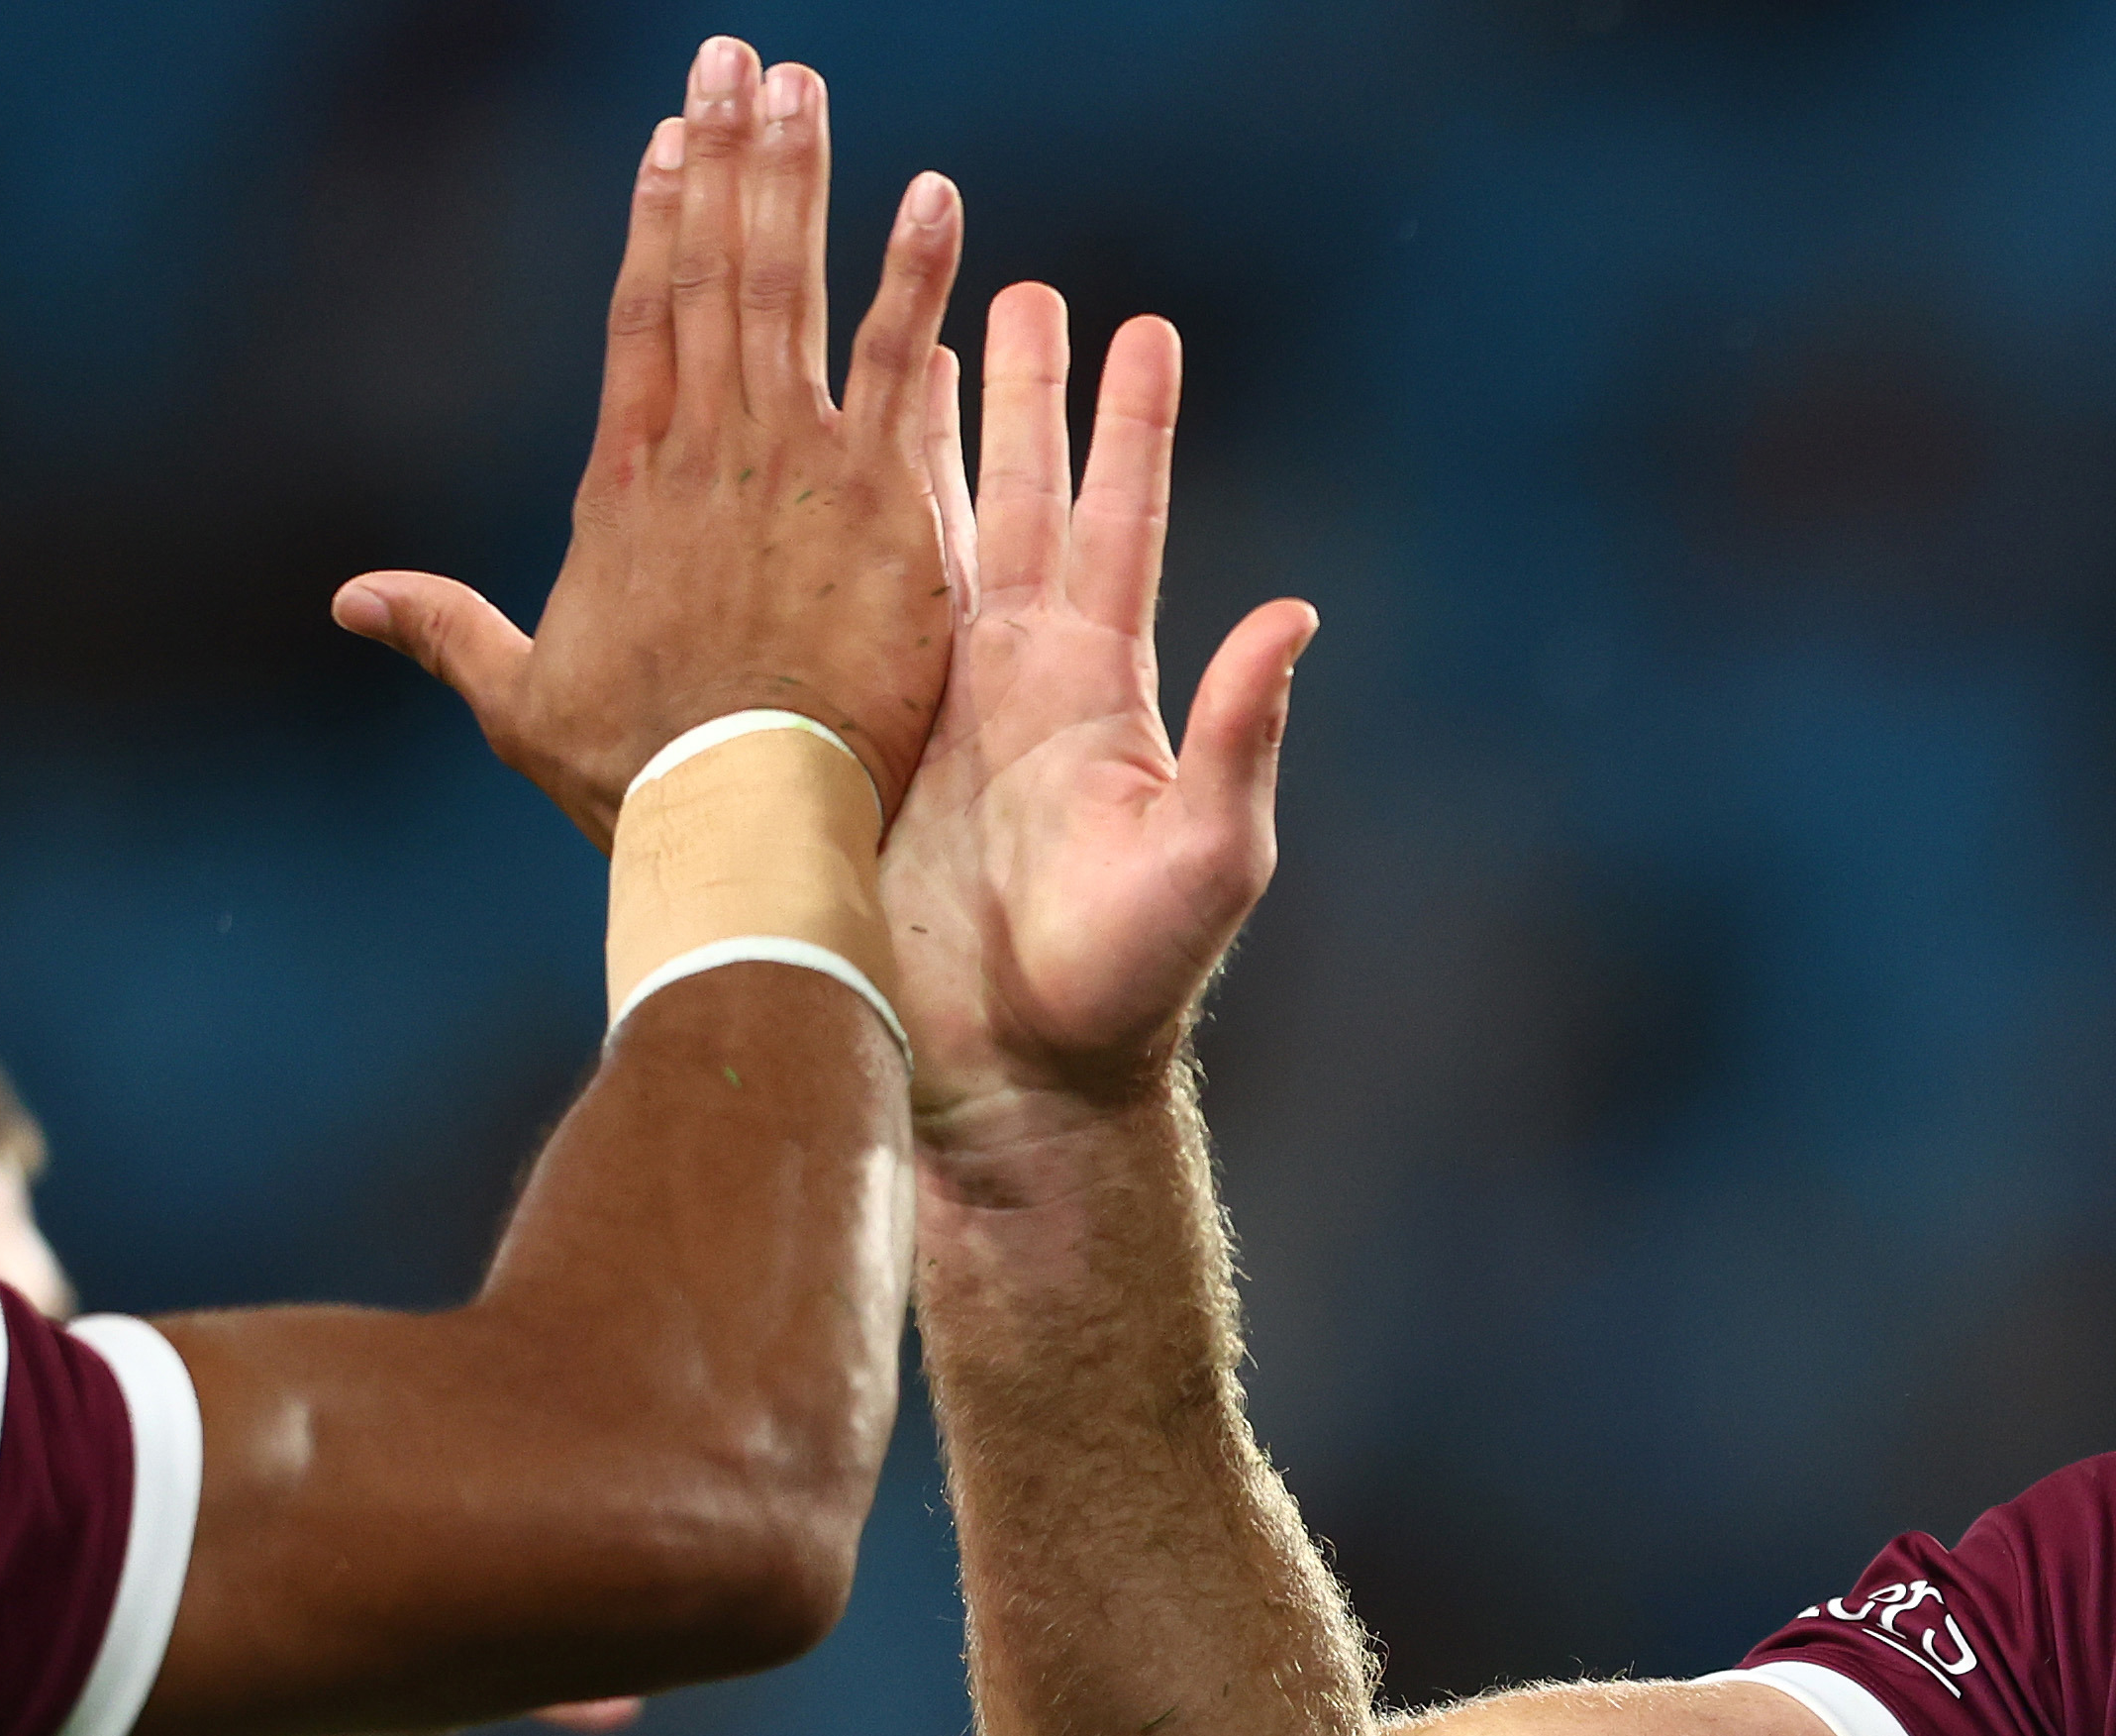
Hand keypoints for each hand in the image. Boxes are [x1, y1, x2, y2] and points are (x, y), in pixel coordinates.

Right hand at [335, 42, 967, 834]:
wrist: (738, 830)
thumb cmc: (640, 782)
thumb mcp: (521, 700)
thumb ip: (447, 631)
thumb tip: (354, 601)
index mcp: (624, 483)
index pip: (642, 317)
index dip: (657, 220)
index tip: (672, 137)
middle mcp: (703, 452)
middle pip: (710, 272)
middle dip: (726, 158)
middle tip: (739, 57)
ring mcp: (792, 468)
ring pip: (790, 291)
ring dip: (800, 180)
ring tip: (809, 85)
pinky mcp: (879, 505)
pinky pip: (899, 366)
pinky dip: (914, 279)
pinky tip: (936, 198)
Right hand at [889, 279, 1314, 1132]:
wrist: (1012, 1072)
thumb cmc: (1125, 980)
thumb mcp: (1208, 853)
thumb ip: (1246, 734)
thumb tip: (1296, 614)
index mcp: (1103, 687)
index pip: (1123, 524)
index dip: (1132, 426)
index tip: (1143, 325)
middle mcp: (1024, 676)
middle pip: (1026, 498)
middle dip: (1025, 394)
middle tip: (1022, 283)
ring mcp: (941, 702)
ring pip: (931, 532)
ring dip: (928, 435)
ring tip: (915, 327)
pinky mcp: (863, 740)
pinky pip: (847, 609)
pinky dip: (841, 526)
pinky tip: (818, 457)